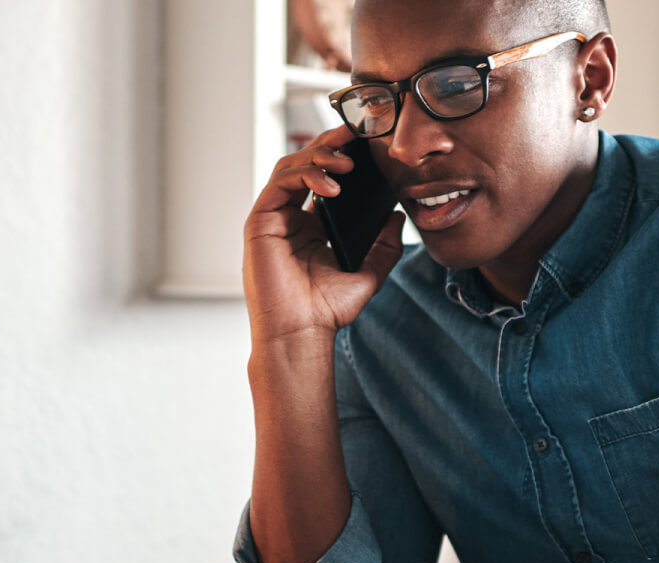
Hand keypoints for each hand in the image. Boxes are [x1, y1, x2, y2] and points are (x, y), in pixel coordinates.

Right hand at [243, 124, 405, 346]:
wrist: (301, 334)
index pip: (324, 177)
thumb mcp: (368, 274)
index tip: (367, 143)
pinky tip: (332, 183)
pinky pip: (281, 183)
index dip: (342, 155)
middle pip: (306, 163)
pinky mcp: (260, 222)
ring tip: (348, 161)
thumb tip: (398, 217)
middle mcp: (290, 217)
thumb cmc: (326, 311)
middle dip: (332, 143)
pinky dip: (306, 174)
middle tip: (357, 133)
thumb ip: (384, 246)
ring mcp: (273, 217)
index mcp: (311, 226)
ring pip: (291, 166)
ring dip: (321, 155)